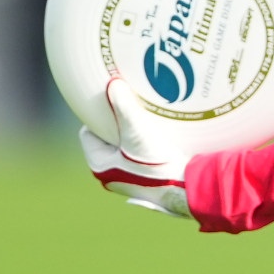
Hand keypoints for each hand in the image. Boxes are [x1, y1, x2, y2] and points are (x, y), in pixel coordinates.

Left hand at [78, 73, 191, 219]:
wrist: (184, 189)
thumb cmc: (156, 166)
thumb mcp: (137, 133)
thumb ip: (123, 108)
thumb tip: (112, 84)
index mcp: (100, 166)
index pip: (89, 133)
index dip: (98, 117)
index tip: (112, 104)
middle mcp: (111, 174)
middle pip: (108, 139)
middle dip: (118, 123)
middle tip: (130, 107)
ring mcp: (129, 177)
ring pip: (125, 146)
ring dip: (134, 132)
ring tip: (146, 117)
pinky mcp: (147, 177)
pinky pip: (140, 153)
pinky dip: (147, 141)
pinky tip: (160, 132)